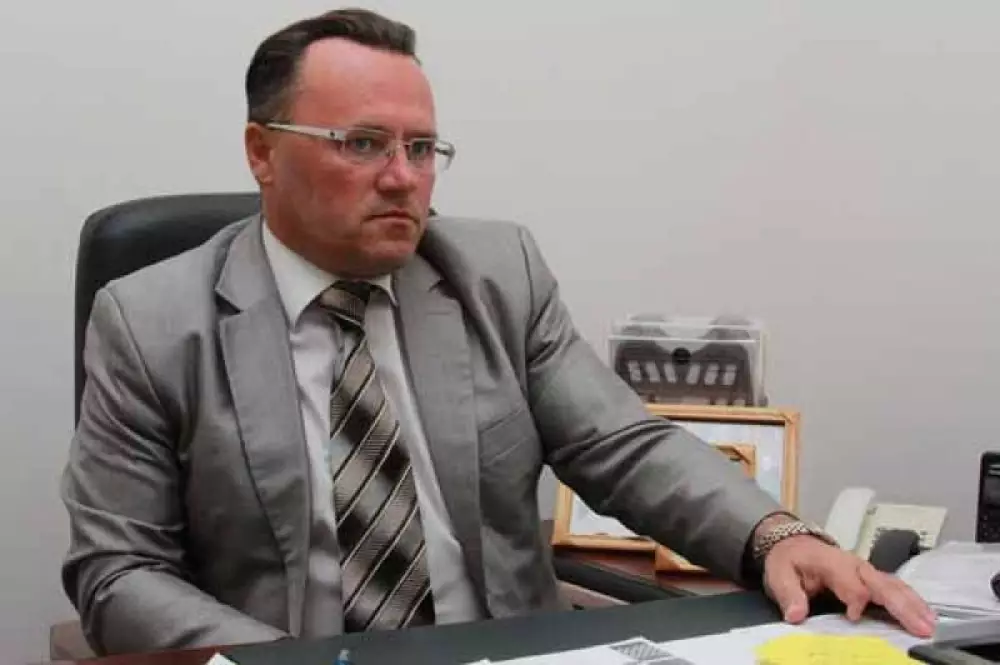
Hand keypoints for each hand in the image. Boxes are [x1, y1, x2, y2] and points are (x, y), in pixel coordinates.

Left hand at [762, 534, 935, 636]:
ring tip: (931, 624)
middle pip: (882, 584)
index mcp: (832, 562)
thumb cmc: (789, 561)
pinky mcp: (872, 578)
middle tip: (921, 627)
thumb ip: (788, 594)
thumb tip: (795, 615)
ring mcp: (866, 571)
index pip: (851, 582)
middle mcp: (855, 565)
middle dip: (902, 605)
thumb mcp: (779, 575)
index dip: (855, 599)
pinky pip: (895, 587)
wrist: (793, 544)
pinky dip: (912, 600)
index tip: (853, 617)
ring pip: (895, 585)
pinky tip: (925, 615)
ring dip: (914, 604)